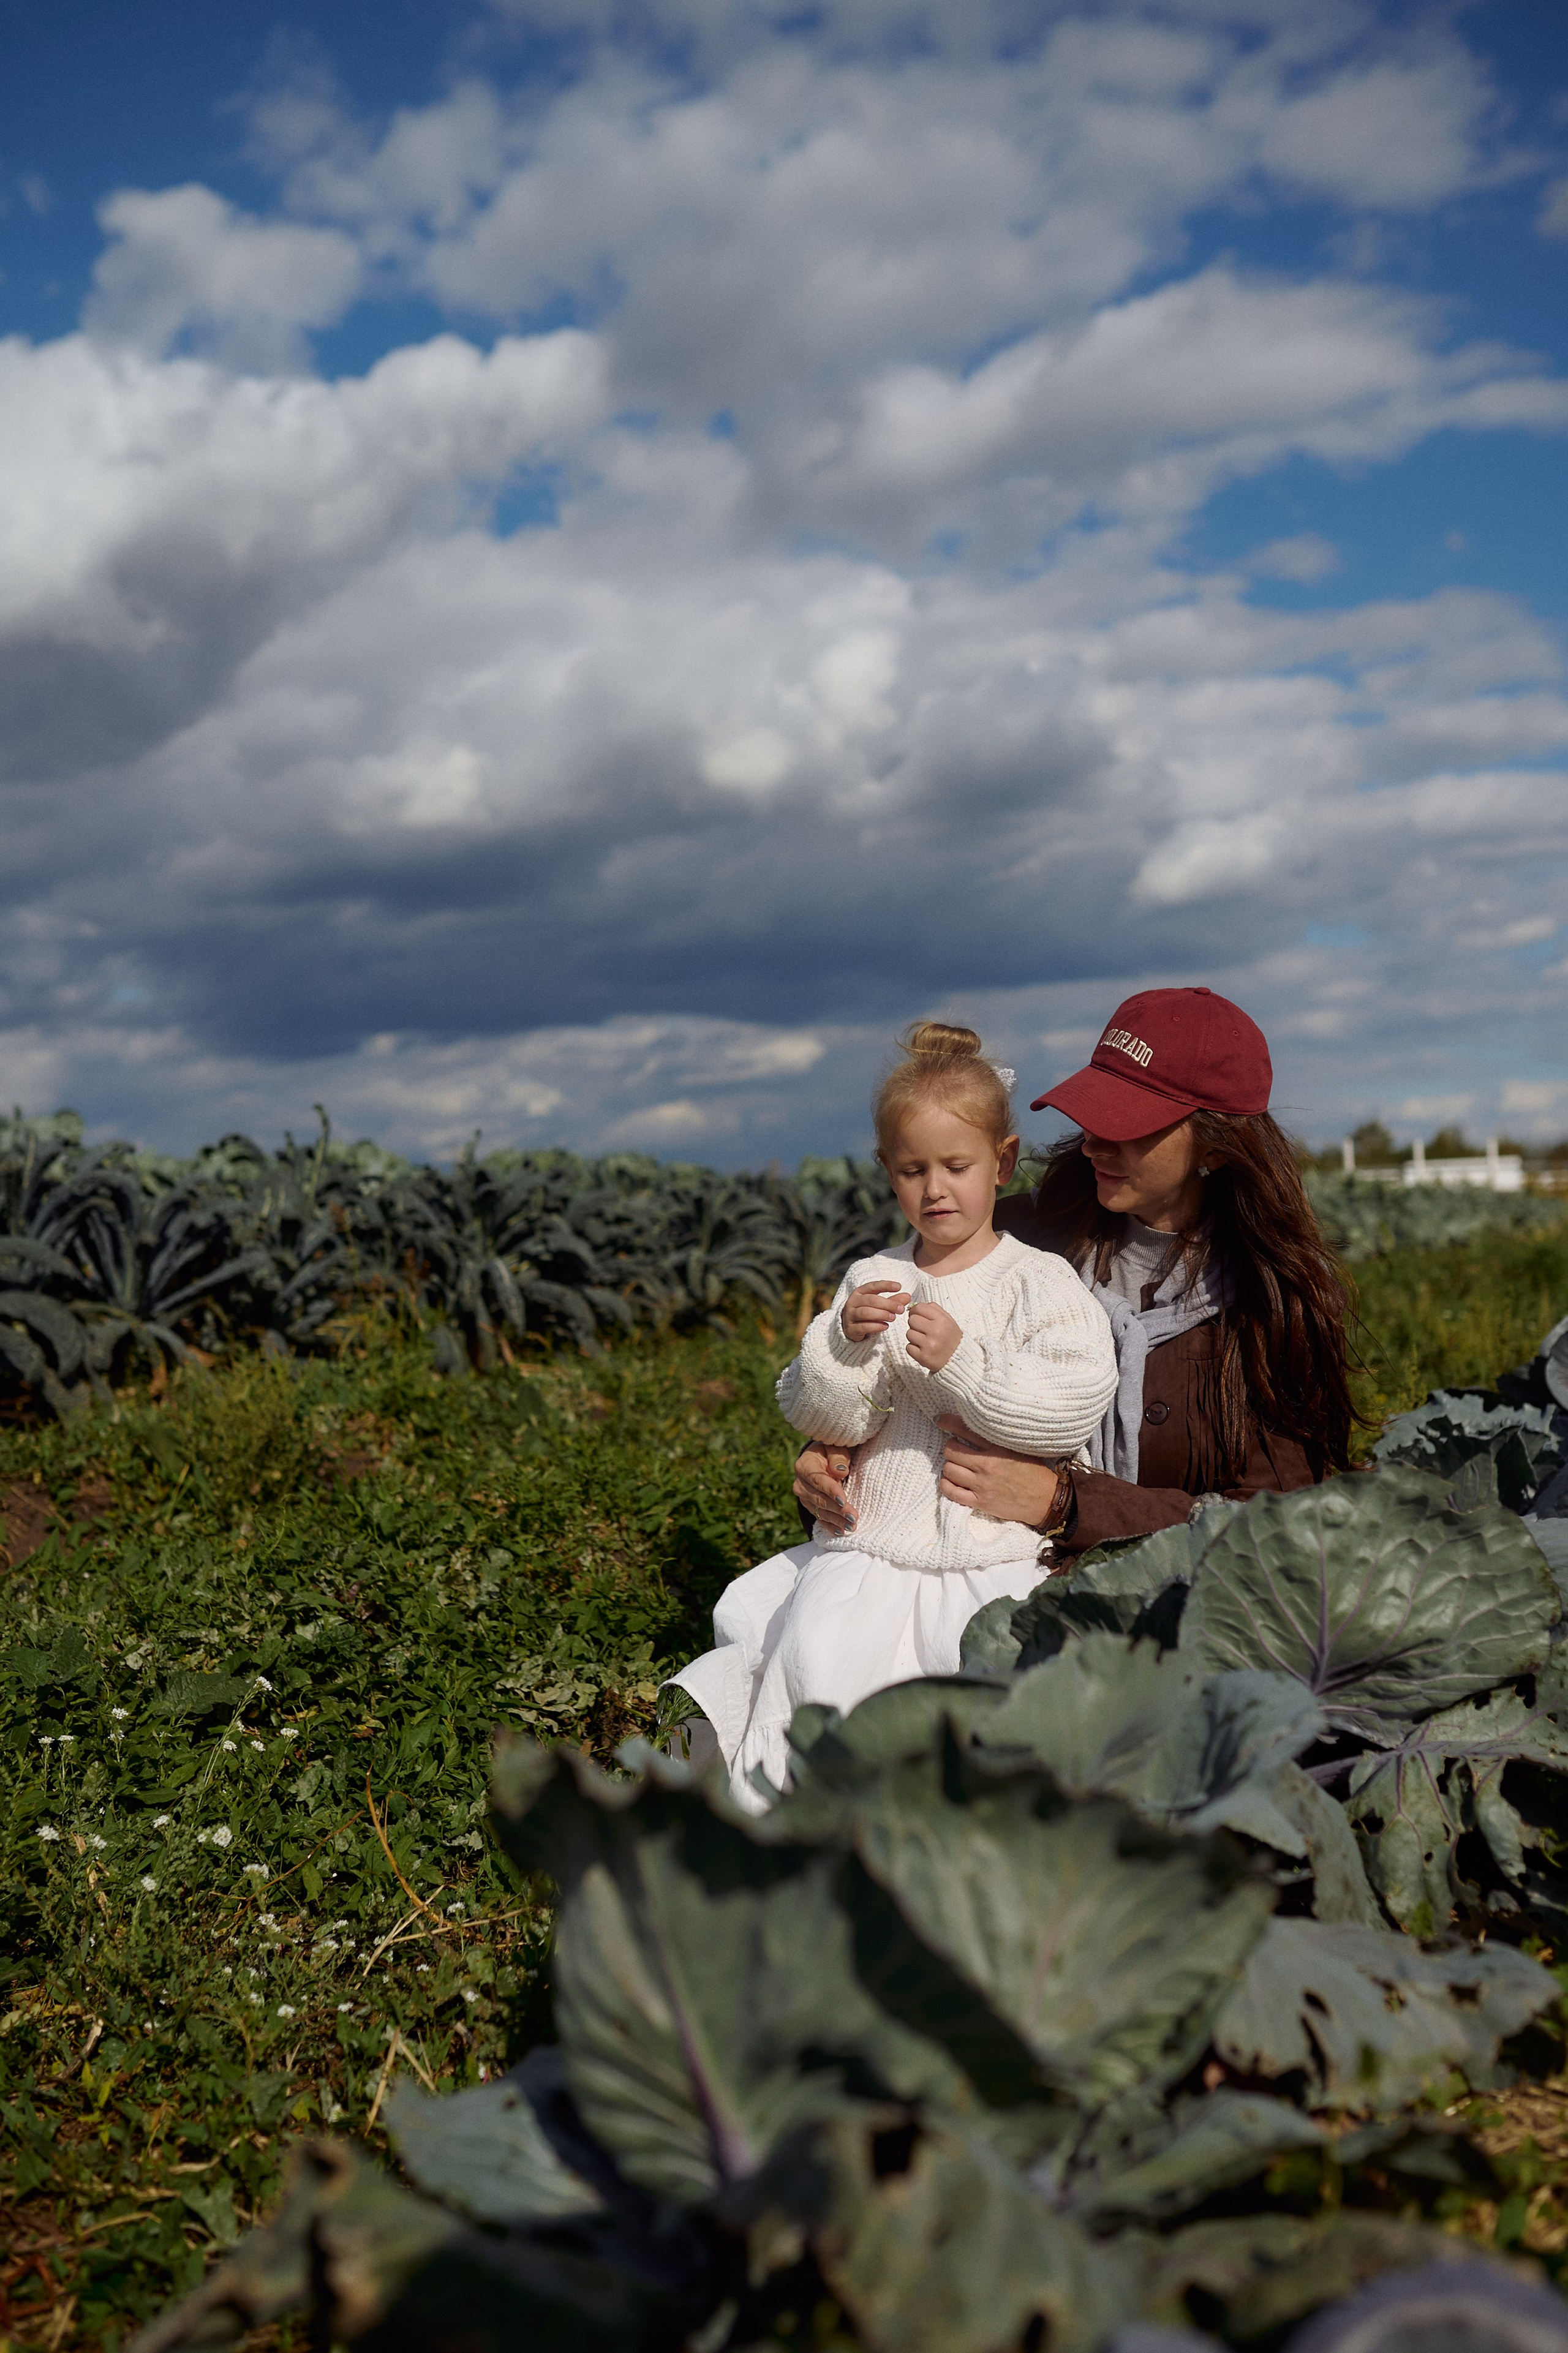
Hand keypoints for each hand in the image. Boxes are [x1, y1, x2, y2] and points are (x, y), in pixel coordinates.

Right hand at [793, 1440, 856, 1533]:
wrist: (821, 1459)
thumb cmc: (831, 1452)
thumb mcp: (836, 1447)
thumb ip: (838, 1456)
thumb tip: (840, 1471)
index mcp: (804, 1465)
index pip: (818, 1480)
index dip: (831, 1491)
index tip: (844, 1500)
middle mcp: (800, 1484)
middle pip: (819, 1499)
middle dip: (837, 1509)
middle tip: (853, 1517)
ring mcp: (804, 1497)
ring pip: (820, 1511)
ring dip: (836, 1520)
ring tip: (852, 1526)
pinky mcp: (810, 1507)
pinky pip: (820, 1518)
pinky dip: (830, 1526)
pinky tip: (841, 1532)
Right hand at [842, 1280, 910, 1342]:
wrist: (852, 1330)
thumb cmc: (868, 1314)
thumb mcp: (880, 1305)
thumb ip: (893, 1301)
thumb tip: (908, 1296)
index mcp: (859, 1292)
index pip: (872, 1286)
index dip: (885, 1285)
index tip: (899, 1286)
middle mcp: (852, 1302)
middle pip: (871, 1300)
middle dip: (887, 1304)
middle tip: (901, 1309)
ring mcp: (849, 1315)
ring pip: (866, 1312)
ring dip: (882, 1314)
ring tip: (893, 1317)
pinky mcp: (851, 1329)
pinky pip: (863, 1326)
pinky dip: (876, 1326)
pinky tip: (885, 1326)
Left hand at [905, 1301, 962, 1371]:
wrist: (958, 1359)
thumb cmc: (950, 1338)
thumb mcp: (948, 1320)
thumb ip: (933, 1309)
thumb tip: (915, 1306)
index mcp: (942, 1320)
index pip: (919, 1308)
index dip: (916, 1311)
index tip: (918, 1316)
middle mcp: (936, 1331)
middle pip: (912, 1320)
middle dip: (915, 1324)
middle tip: (923, 1330)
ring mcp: (929, 1345)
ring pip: (909, 1333)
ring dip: (914, 1337)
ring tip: (924, 1340)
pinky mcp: (923, 1357)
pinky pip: (908, 1347)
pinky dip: (914, 1348)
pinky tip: (923, 1349)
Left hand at [937, 1417, 1063, 1526]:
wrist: (1046, 1500)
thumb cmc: (1034, 1471)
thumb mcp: (1018, 1447)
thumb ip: (997, 1438)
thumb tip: (976, 1425)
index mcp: (998, 1447)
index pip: (965, 1429)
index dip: (948, 1422)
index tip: (939, 1419)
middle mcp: (988, 1464)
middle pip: (951, 1451)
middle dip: (950, 1448)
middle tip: (955, 1450)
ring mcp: (983, 1484)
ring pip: (949, 1470)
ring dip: (949, 1467)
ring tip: (956, 1466)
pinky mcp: (981, 1502)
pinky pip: (952, 1493)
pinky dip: (947, 1485)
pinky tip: (951, 1482)